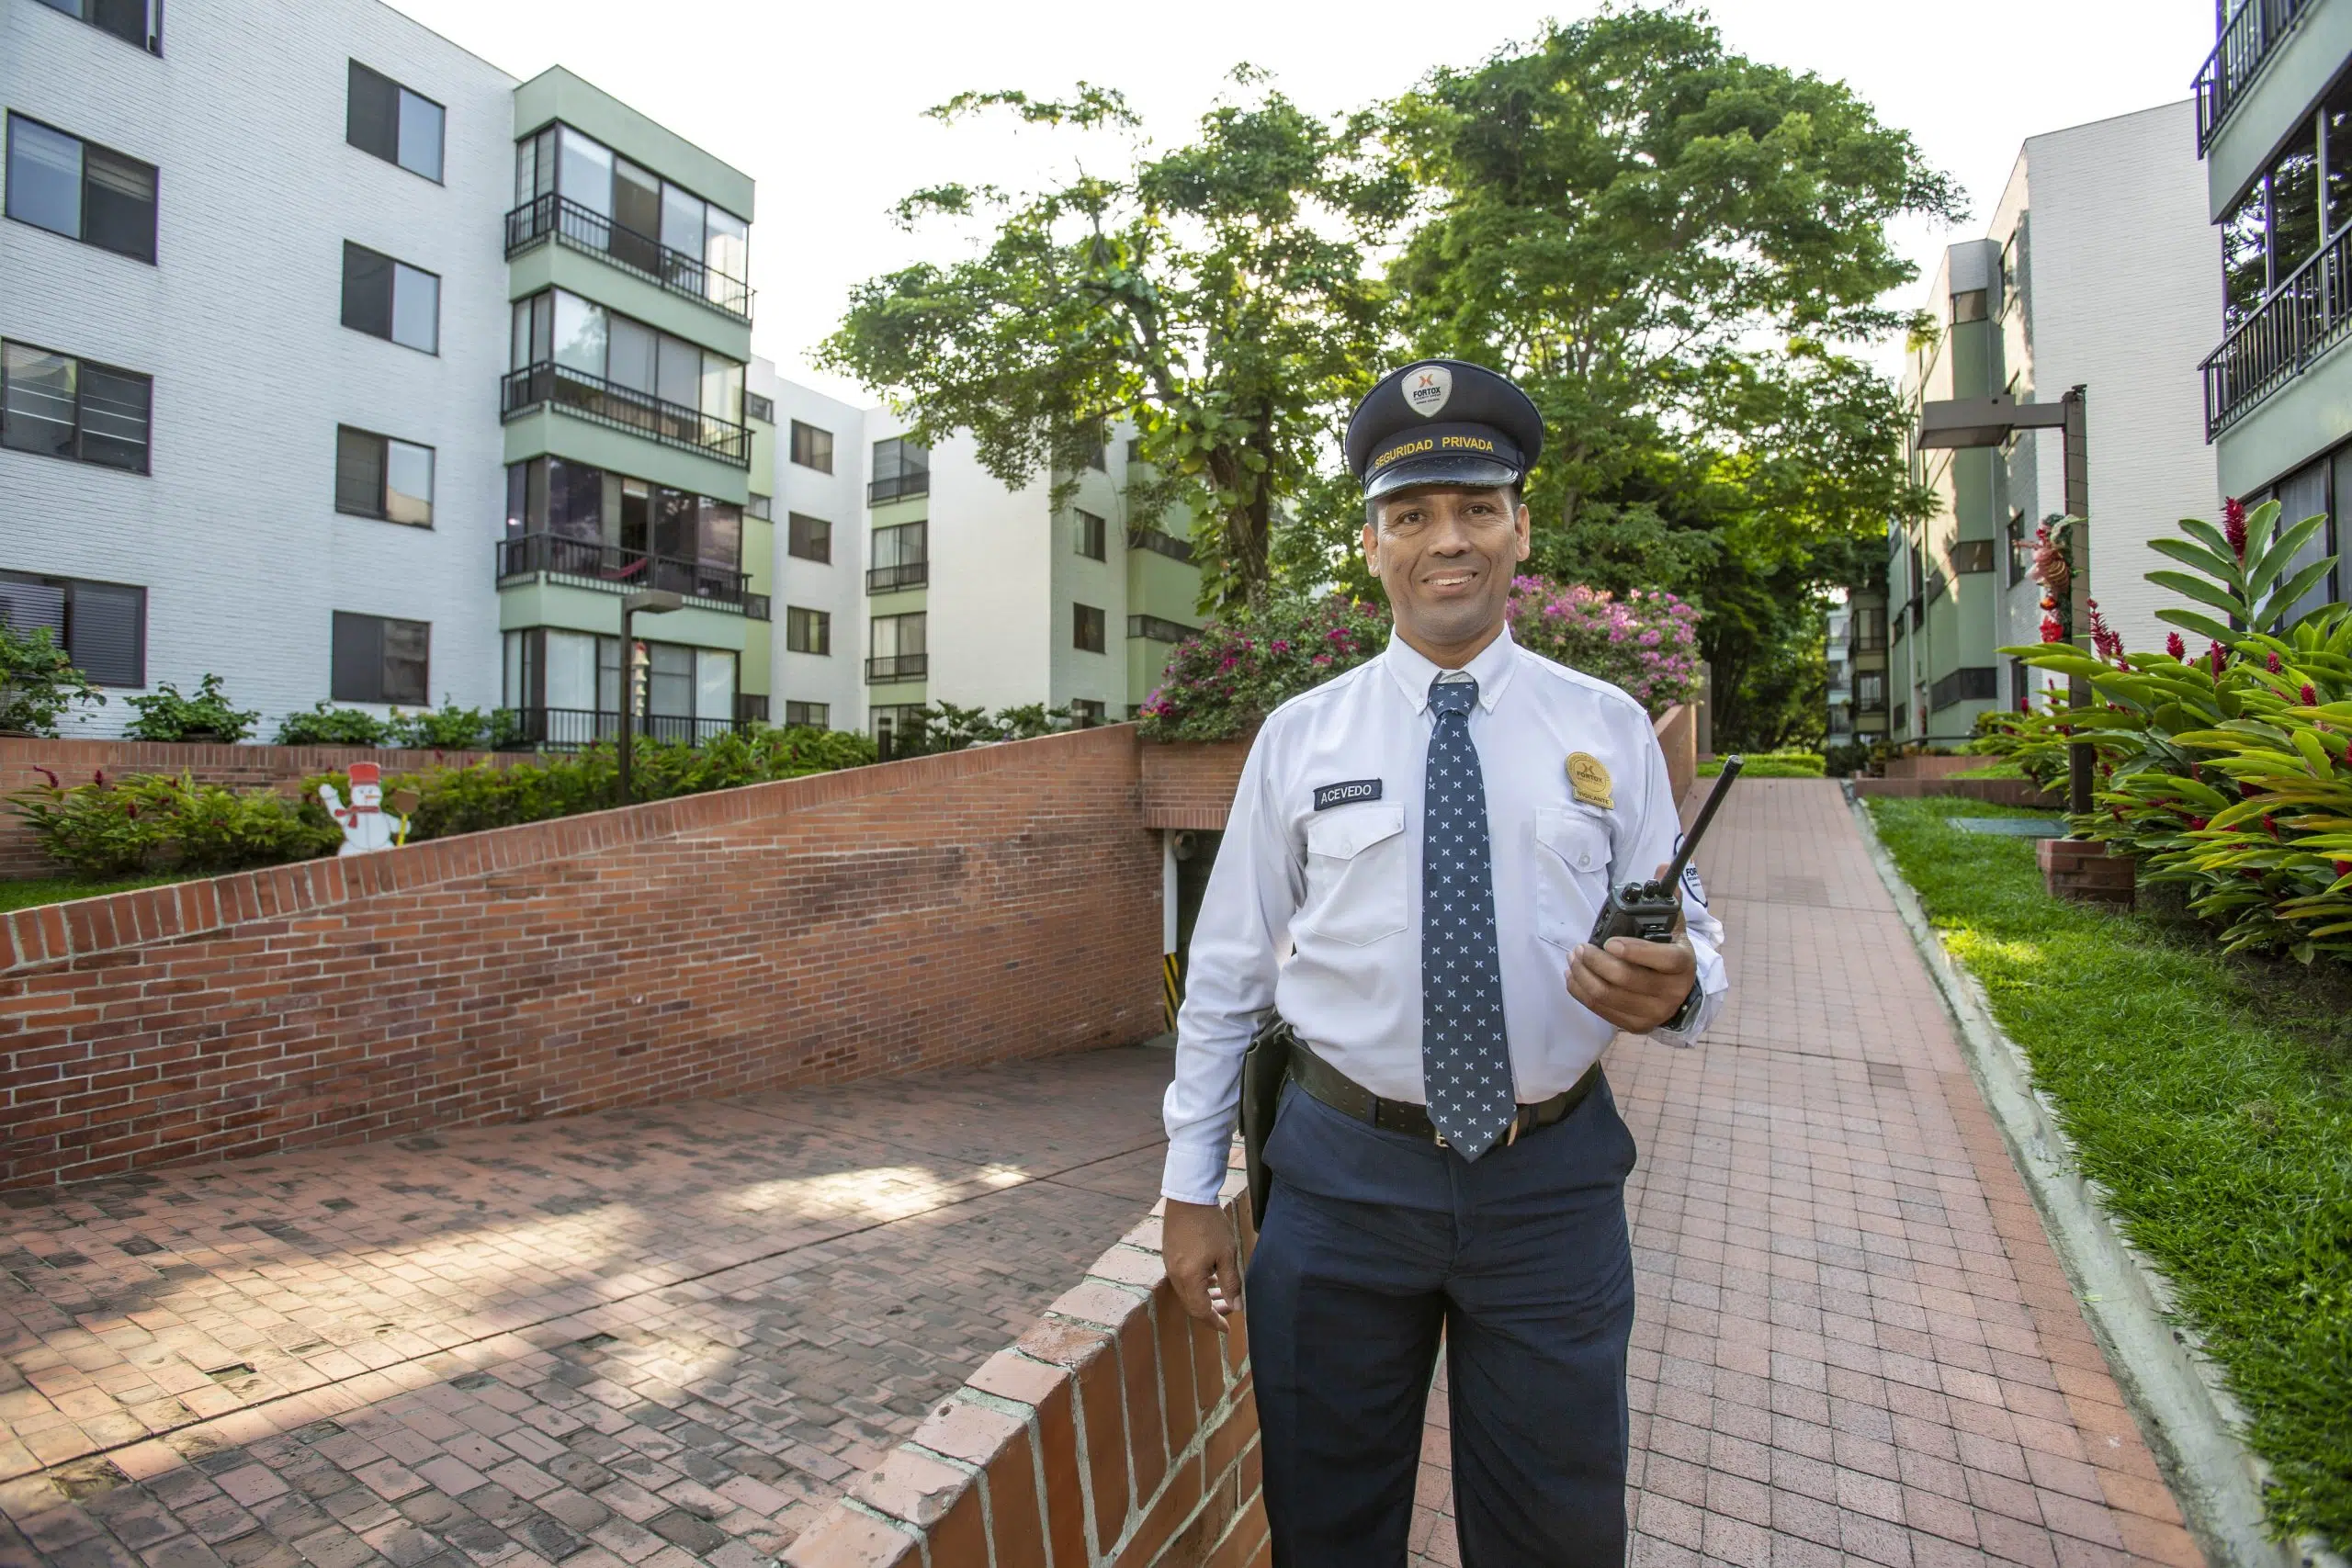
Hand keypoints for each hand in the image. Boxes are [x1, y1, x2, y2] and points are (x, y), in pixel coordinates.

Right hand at [1162, 1199, 1241, 1330]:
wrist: (1188, 1197)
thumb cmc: (1210, 1225)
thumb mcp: (1227, 1254)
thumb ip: (1231, 1283)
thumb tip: (1236, 1306)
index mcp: (1189, 1278)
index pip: (1201, 1311)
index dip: (1215, 1321)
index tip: (1228, 1329)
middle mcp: (1175, 1275)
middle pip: (1192, 1304)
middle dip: (1211, 1310)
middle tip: (1231, 1308)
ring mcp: (1170, 1265)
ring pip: (1187, 1292)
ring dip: (1204, 1297)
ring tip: (1222, 1294)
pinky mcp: (1169, 1255)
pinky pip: (1183, 1279)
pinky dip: (1197, 1285)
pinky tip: (1211, 1278)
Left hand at [1567, 861, 1697, 1032]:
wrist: (1678, 993)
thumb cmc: (1669, 954)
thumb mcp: (1674, 926)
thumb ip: (1667, 897)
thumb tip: (1664, 865)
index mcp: (1682, 964)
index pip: (1661, 959)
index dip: (1634, 951)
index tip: (1609, 942)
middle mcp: (1670, 992)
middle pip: (1625, 979)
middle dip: (1595, 961)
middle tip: (1580, 947)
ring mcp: (1653, 1012)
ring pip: (1608, 995)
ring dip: (1583, 975)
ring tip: (1574, 958)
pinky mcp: (1635, 1025)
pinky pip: (1600, 1009)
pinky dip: (1581, 991)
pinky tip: (1574, 976)